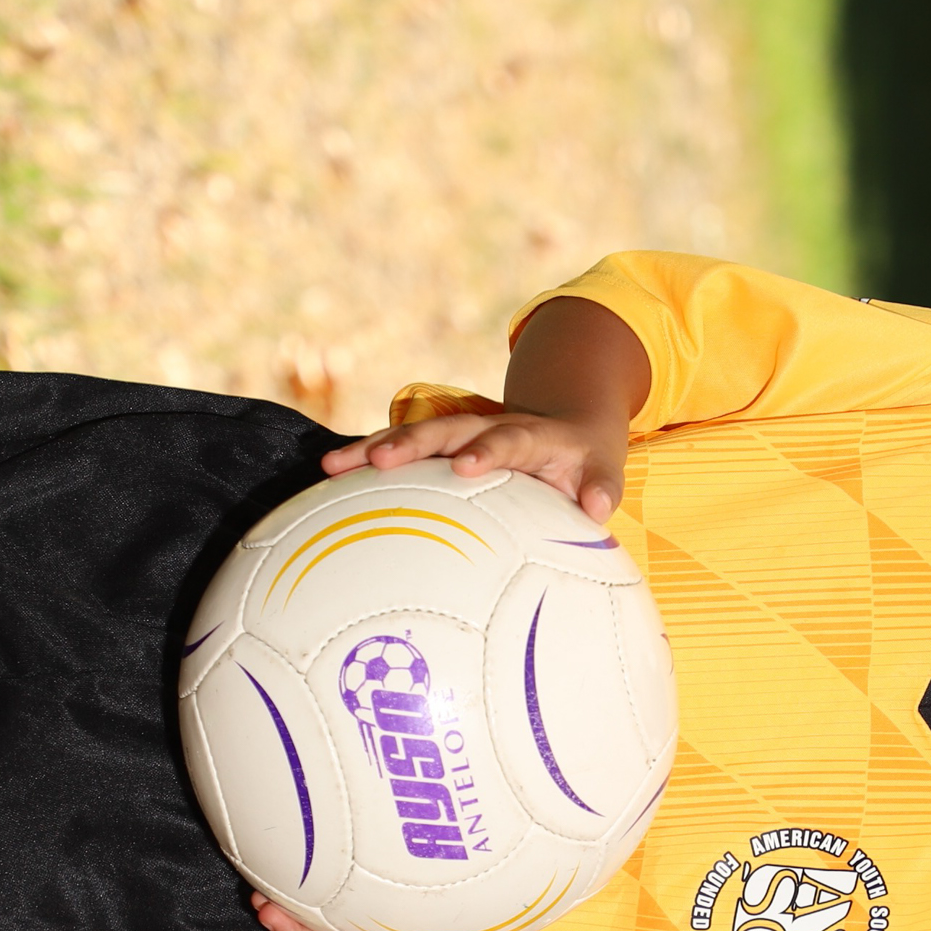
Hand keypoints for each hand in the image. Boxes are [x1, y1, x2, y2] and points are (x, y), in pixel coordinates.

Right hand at [320, 407, 626, 524]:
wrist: (565, 420)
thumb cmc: (585, 457)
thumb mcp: (603, 467)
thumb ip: (601, 486)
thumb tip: (599, 509)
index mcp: (529, 434)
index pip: (507, 439)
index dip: (487, 449)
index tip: (467, 466)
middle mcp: (487, 427)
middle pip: (445, 429)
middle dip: (411, 443)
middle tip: (378, 460)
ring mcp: (458, 435)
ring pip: (412, 437)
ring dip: (372, 449)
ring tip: (331, 466)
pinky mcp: (438, 448)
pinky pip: (400, 455)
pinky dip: (365, 464)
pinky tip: (326, 481)